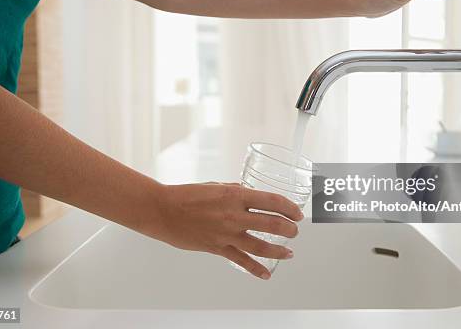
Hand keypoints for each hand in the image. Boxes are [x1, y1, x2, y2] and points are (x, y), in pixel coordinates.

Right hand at [142, 182, 303, 279]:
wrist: (164, 211)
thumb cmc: (187, 195)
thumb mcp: (216, 186)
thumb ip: (236, 191)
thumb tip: (250, 194)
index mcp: (235, 195)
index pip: (272, 201)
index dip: (289, 207)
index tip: (297, 212)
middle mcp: (234, 215)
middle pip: (273, 224)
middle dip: (289, 229)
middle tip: (295, 230)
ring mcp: (226, 234)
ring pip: (261, 246)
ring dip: (279, 250)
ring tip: (289, 252)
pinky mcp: (217, 248)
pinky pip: (241, 261)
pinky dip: (256, 269)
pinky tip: (266, 273)